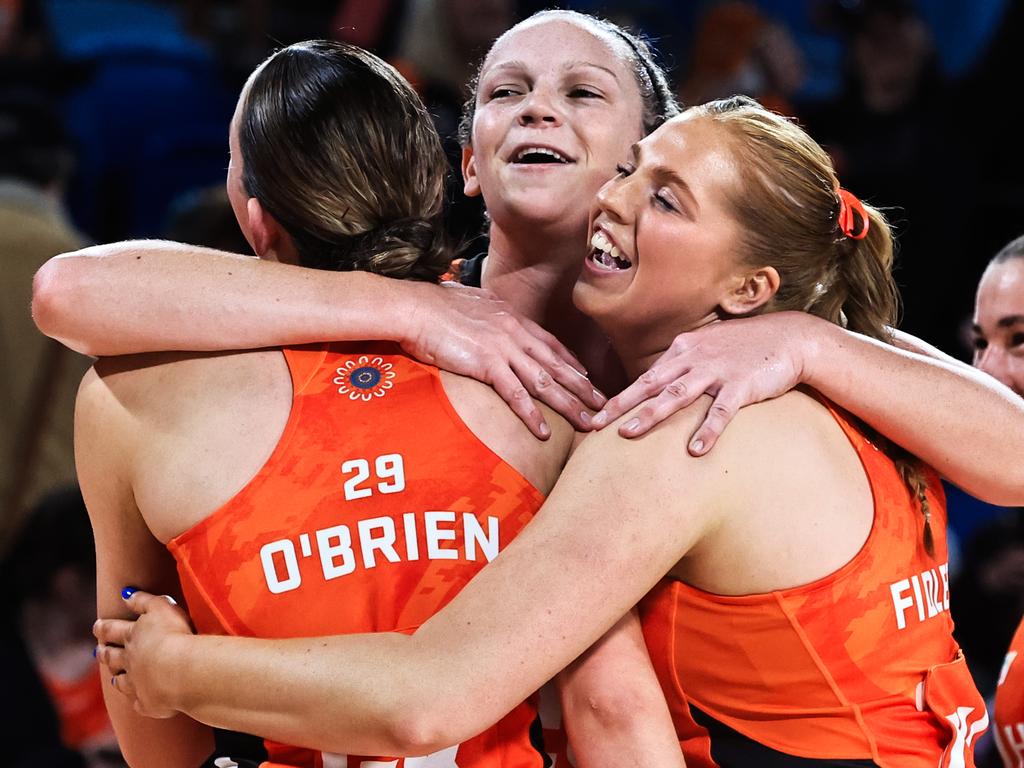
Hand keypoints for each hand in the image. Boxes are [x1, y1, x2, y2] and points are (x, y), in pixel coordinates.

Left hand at [94, 589, 194, 717]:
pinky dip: (138, 699)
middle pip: (112, 657)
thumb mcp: (161, 608)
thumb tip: (124, 593)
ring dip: (117, 678)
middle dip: (105, 653)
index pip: (112, 630)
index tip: (96, 626)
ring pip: (121, 681)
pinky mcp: (148, 702)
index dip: (103, 627)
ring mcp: (137, 683)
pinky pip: (139, 702)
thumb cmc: (174, 634)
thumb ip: (143, 600)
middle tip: (96, 652)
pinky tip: (139, 700)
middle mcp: (130, 660)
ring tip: (113, 678)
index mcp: (133, 636)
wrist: (181, 671)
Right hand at [400, 282, 605, 435]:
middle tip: (605, 405)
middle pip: (557, 365)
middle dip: (583, 388)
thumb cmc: (436, 306)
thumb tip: (489, 314)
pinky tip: (544, 431)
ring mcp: (503, 349)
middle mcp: (515, 333)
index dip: (573, 363)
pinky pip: (515, 394)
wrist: (416, 308)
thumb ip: (489, 312)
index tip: (588, 378)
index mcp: (513, 319)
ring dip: (569, 405)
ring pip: (545, 381)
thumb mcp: (473, 303)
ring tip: (588, 423)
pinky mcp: (487, 365)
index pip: (552, 344)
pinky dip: (532, 414)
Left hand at [591, 313, 816, 451]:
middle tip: (596, 426)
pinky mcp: (741, 384)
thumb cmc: (745, 347)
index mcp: (683, 350)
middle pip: (650, 385)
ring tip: (629, 435)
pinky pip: (721, 411)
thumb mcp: (707, 348)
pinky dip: (708, 430)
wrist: (789, 337)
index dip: (620, 398)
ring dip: (651, 415)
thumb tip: (657, 386)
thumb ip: (682, 365)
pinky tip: (695, 451)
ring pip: (677, 395)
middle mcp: (694, 358)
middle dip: (621, 406)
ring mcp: (717, 370)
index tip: (597, 417)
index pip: (645, 377)